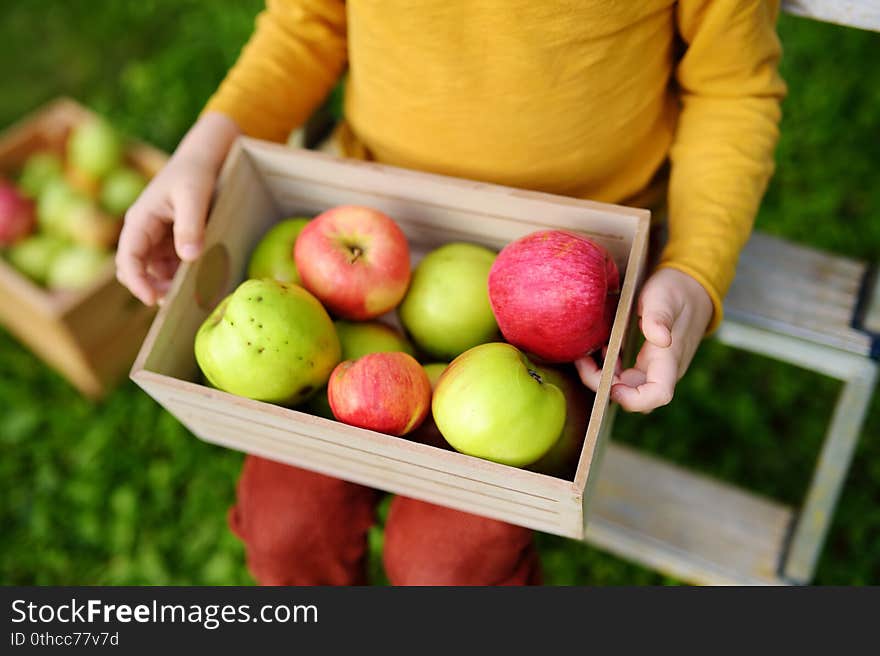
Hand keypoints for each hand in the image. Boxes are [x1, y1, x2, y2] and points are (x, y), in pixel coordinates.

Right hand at [115, 112, 239, 304]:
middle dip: (152, 287)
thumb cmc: (195, 172)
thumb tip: (188, 258)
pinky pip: (172, 265)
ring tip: (195, 289)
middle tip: (178, 301)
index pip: (128, 258)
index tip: (152, 300)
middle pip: (137, 270)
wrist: (206, 157)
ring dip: (170, 283)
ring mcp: (157, 238)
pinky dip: (183, 274)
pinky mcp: (172, 241)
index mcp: (140, 220)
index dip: (136, 282)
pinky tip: (201, 277)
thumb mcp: (194, 196)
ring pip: (156, 271)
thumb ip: (190, 226)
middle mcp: (144, 232)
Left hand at [575, 267, 713, 412]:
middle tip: (583, 361)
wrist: (691, 288)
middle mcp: (662, 370)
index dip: (633, 399)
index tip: (611, 385)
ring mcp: (653, 367)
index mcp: (669, 358)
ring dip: (602, 378)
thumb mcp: (664, 296)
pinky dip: (608, 369)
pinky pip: (624, 376)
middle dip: (604, 386)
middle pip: (634, 396)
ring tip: (586, 355)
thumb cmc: (676, 291)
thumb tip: (660, 339)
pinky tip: (599, 350)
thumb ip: (659, 316)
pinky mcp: (645, 362)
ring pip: (626, 387)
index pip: (658, 394)